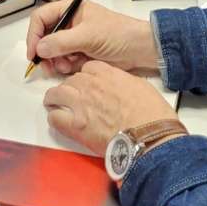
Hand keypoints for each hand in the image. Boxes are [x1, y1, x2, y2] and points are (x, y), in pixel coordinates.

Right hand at [26, 0, 156, 74]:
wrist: (140, 49)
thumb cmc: (116, 35)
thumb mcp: (88, 36)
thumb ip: (61, 42)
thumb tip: (39, 50)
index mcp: (70, 9)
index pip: (41, 18)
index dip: (34, 35)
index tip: (33, 53)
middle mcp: (69, 22)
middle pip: (44, 36)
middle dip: (45, 52)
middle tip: (47, 67)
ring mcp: (74, 39)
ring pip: (52, 51)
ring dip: (55, 61)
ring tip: (66, 67)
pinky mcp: (80, 53)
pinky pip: (64, 60)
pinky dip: (65, 66)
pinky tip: (75, 67)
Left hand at [44, 60, 179, 154]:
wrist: (149, 137)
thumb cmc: (151, 115)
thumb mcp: (140, 86)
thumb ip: (123, 81)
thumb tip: (119, 86)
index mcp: (107, 74)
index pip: (86, 68)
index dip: (85, 77)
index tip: (87, 84)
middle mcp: (90, 85)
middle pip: (70, 80)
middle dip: (70, 88)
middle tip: (72, 97)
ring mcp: (80, 104)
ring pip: (55, 94)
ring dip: (55, 100)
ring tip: (55, 105)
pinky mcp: (75, 125)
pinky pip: (54, 117)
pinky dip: (55, 118)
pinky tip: (59, 121)